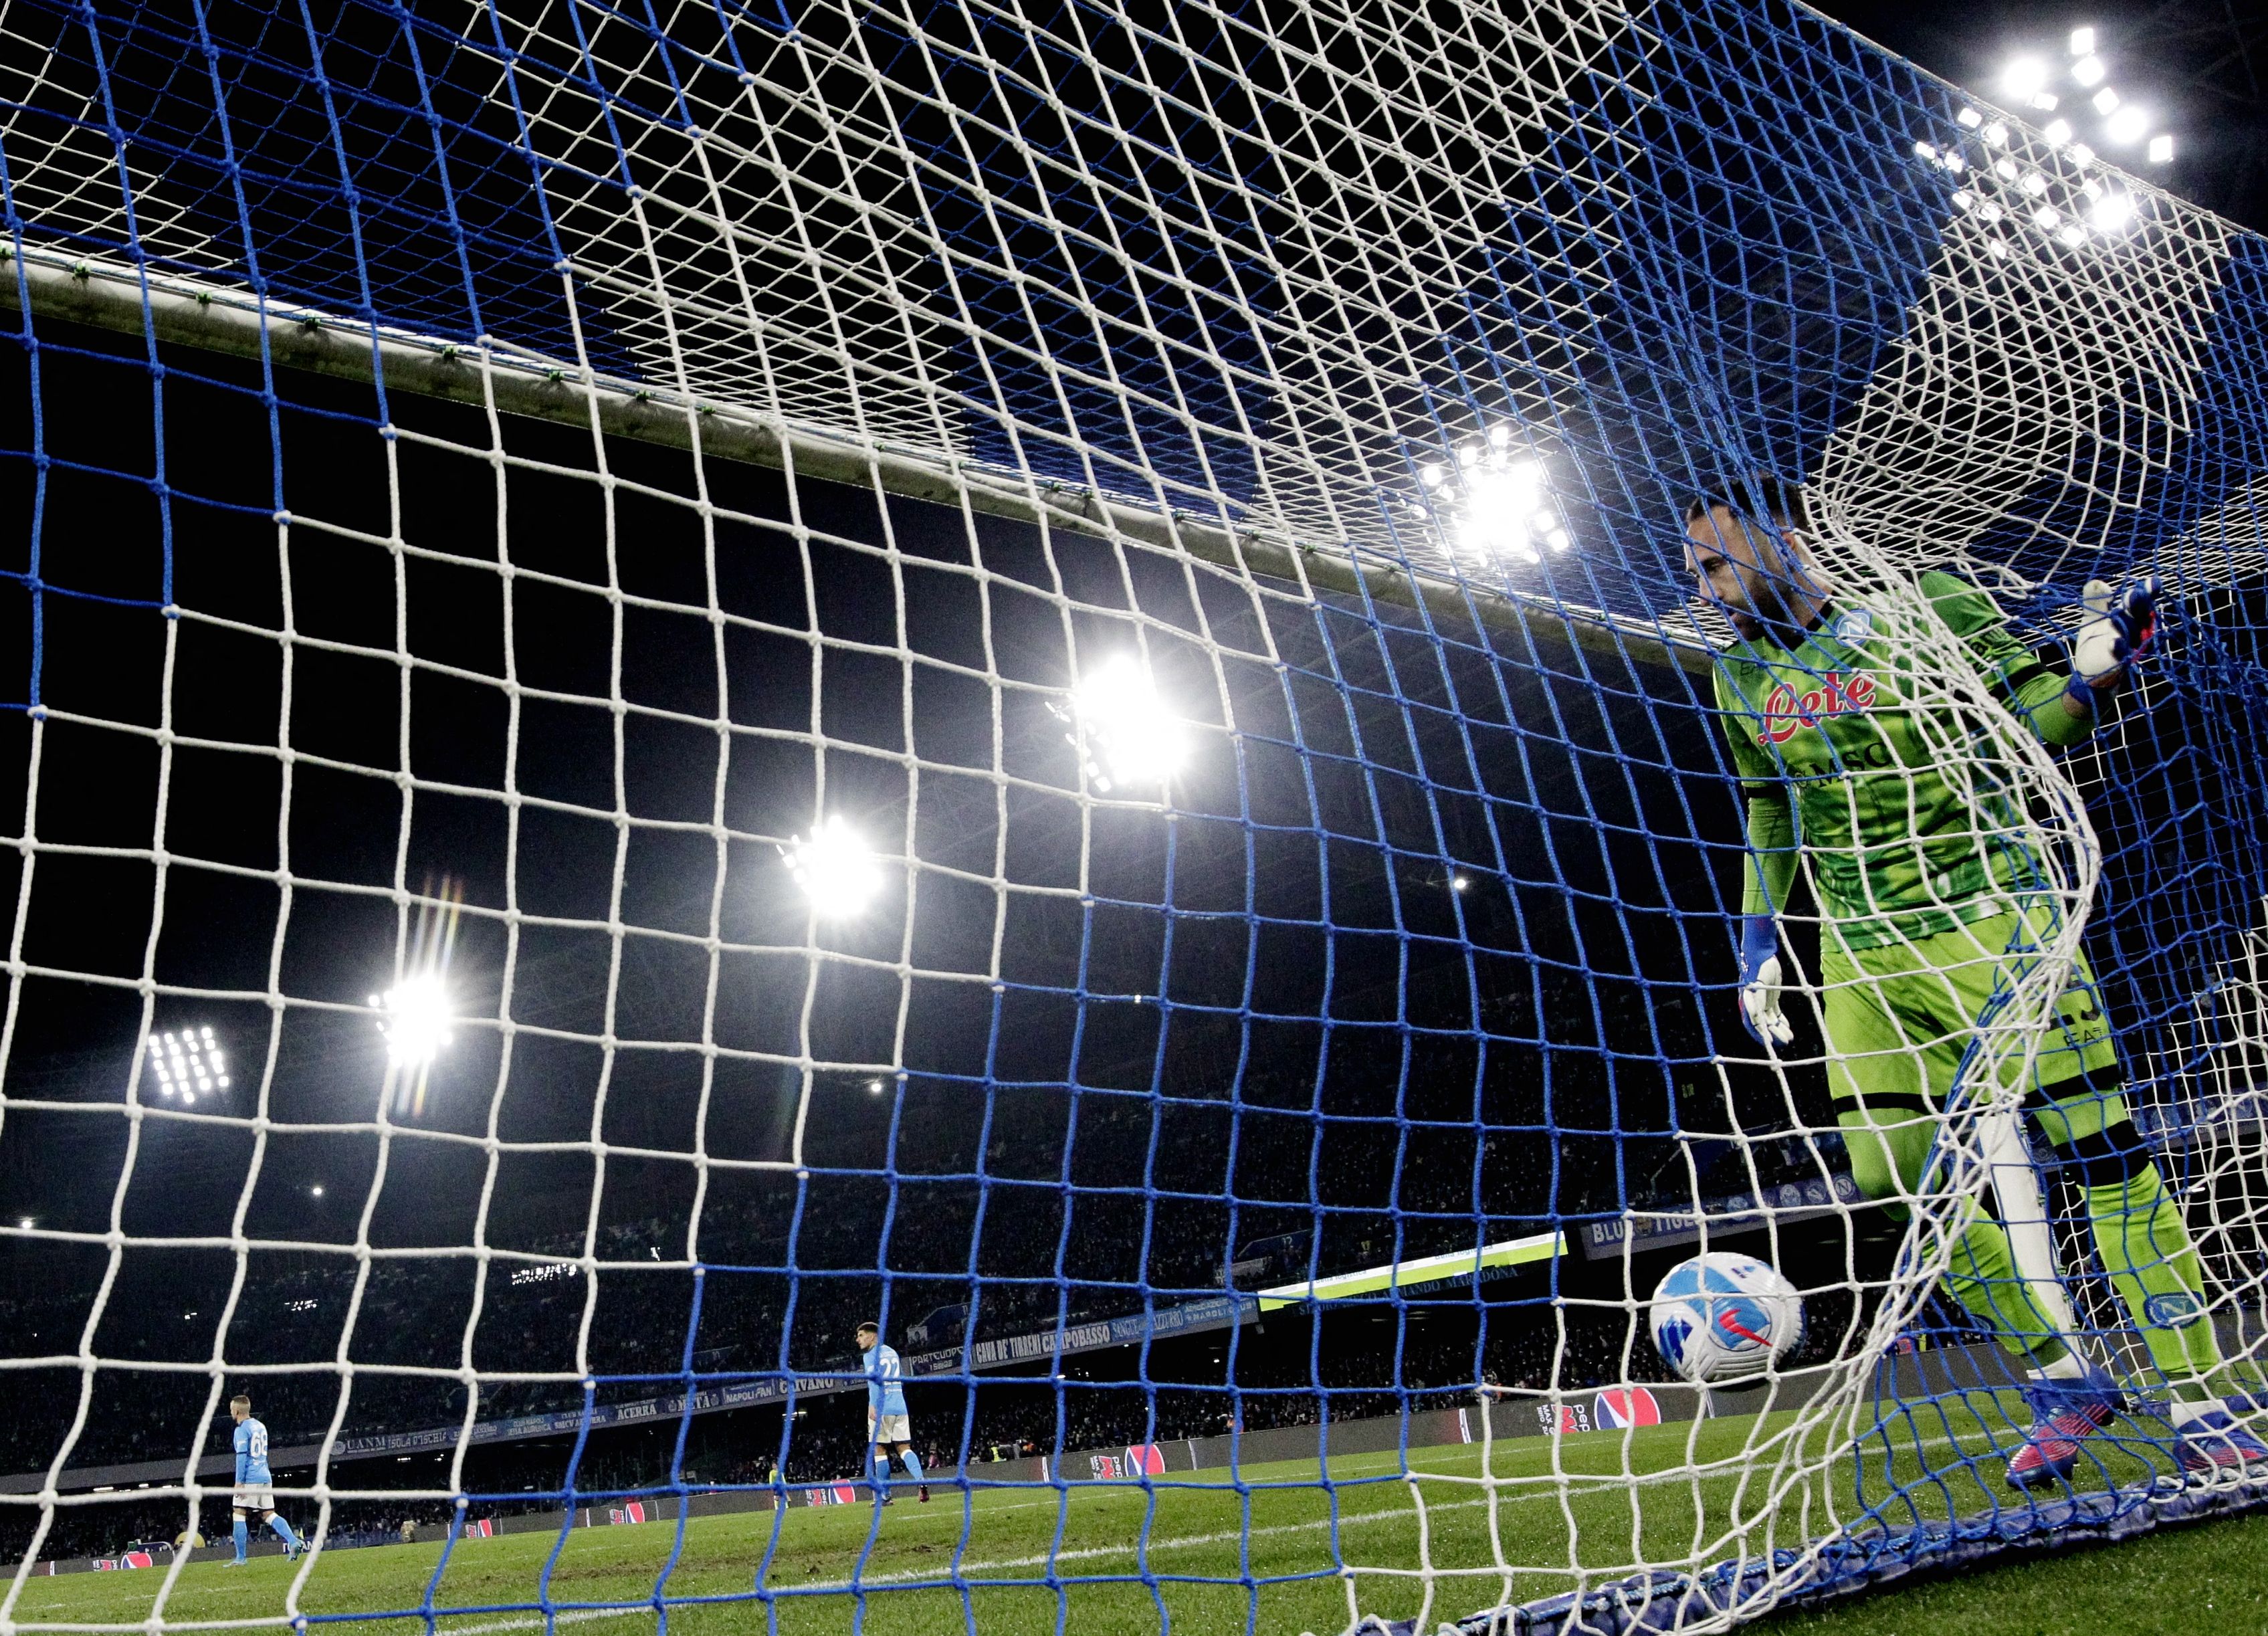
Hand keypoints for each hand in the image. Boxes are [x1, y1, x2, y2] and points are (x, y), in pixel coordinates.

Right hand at [1737, 914, 1792, 1049]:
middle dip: (1775, 1034)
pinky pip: (1775, 1012)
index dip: (1760, 1034)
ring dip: (1779, 1028)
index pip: (1753, 1023)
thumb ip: (1755, 998)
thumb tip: (1754, 1015)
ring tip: (1791, 1037)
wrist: (1761, 954)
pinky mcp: (1770, 997)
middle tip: (1787, 1041)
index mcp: (1747, 1002)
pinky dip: (1781, 1019)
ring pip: (1771, 1019)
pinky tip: (1788, 1026)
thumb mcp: (1756, 983)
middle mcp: (1753, 1004)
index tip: (1770, 1042)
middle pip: (1763, 1024)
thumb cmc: (1757, 967)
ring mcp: (1761, 1001)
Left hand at [2065, 575, 2161, 703]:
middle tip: (2135, 594)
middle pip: (2139, 617)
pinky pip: (2120, 656)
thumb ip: (2097, 602)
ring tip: (2117, 614)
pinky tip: (2112, 642)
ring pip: (2131, 635)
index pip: (2142, 604)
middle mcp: (2136, 633)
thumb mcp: (2093, 620)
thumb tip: (2096, 581)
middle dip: (2138, 606)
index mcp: (2132, 619)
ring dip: (2125, 625)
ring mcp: (2130, 649)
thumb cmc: (2097, 643)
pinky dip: (2117, 648)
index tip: (2153, 581)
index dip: (2149, 593)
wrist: (2091, 674)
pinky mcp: (2119, 664)